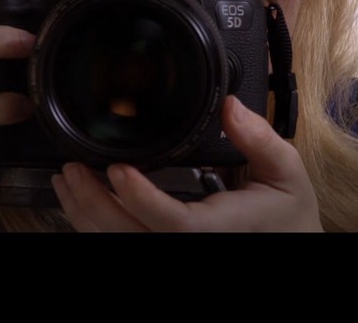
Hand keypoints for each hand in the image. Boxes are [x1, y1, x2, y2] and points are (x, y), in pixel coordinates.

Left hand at [50, 95, 322, 231]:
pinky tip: (84, 204)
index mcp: (212, 231)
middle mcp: (185, 249)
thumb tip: (231, 105)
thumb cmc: (287, 220)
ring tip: (68, 180)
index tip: (116, 168)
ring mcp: (172, 253)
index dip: (139, 197)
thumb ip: (260, 139)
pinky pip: (121, 244)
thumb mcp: (286, 174)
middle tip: (72, 167)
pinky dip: (96, 226)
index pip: (169, 221)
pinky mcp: (165, 251)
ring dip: (84, 214)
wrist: (289, 249)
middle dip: (92, 202)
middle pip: (126, 235)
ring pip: (114, 244)